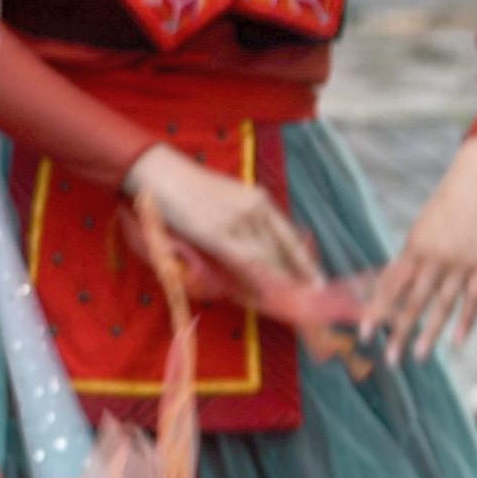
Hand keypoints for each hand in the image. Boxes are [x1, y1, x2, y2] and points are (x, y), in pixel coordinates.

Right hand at [125, 145, 320, 297]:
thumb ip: (242, 221)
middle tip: (303, 301)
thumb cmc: (187, 186)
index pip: (289, 237)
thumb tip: (253, 249)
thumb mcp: (224, 200)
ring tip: (285, 304)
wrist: (159, 173)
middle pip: (280, 251)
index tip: (317, 283)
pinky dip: (254, 279)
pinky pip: (244, 262)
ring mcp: (238, 221)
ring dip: (275, 283)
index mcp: (259, 199)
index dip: (304, 262)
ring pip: (265, 259)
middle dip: (292, 278)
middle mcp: (255, 209)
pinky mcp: (217, 234)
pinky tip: (262, 294)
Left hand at [367, 131, 476, 362]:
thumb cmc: (444, 208)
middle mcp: (436, 258)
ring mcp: (462, 263)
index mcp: (414, 248)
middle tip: (389, 359)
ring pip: (443, 305)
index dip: (377, 312)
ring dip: (429, 333)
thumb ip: (409, 259)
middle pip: (413, 301)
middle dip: (399, 331)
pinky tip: (456, 342)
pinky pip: (474, 300)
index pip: (390, 287)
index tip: (364, 335)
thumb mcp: (420, 230)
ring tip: (418, 357)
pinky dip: (466, 322)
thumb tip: (389, 289)